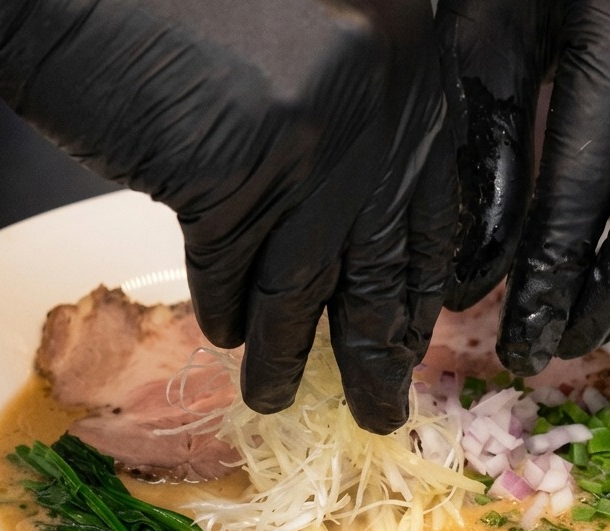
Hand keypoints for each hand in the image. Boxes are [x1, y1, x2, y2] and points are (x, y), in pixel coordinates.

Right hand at [0, 0, 456, 432]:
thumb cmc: (181, 1)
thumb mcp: (304, 50)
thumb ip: (343, 127)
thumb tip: (355, 236)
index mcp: (405, 62)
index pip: (427, 206)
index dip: (416, 286)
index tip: (411, 340)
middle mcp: (376, 98)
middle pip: (384, 257)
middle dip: (380, 347)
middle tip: (383, 410)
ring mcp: (309, 138)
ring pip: (309, 282)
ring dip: (290, 355)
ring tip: (280, 401)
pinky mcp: (231, 173)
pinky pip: (234, 271)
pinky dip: (226, 313)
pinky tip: (225, 339)